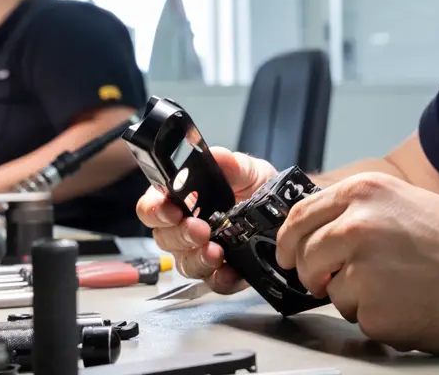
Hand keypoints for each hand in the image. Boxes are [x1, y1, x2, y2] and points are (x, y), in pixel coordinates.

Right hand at [135, 146, 276, 292]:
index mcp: (181, 200)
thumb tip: (217, 157)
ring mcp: (200, 253)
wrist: (286, 212)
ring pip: (185, 264)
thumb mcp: (249, 171)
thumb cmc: (258, 188)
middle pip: (164, 238)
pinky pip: (213, 282)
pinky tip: (229, 271)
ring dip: (198, 259)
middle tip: (200, 230)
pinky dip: (220, 279)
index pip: (152, 206)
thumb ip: (232, 164)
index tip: (170, 210)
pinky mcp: (221, 273)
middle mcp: (184, 228)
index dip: (155, 210)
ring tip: (217, 252)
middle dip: (180, 235)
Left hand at [276, 172, 438, 353]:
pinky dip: (381, 319)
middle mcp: (356, 226)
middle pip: (304, 257)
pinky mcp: (374, 311)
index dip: (288, 240)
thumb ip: (360, 213)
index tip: (286, 253)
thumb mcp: (405, 203)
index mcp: (363, 193)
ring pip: (332, 293)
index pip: (299, 216)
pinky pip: (360, 320)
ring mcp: (362, 270)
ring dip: (357, 297)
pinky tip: (412, 304)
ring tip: (401, 287)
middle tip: (333, 280)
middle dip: (313, 274)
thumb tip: (321, 235)